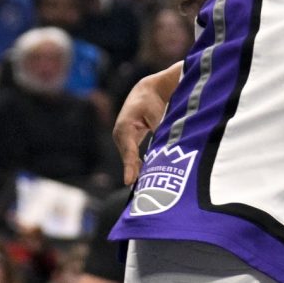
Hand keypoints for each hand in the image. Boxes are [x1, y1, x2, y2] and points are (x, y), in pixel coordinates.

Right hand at [113, 65, 180, 183]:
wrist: (146, 90)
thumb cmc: (151, 101)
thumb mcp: (156, 114)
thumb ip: (158, 131)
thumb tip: (163, 148)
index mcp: (124, 127)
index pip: (129, 151)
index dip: (130, 167)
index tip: (129, 182)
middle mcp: (120, 134)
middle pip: (128, 159)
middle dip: (134, 174)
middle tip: (142, 192)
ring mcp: (122, 139)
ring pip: (130, 160)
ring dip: (136, 172)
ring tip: (144, 190)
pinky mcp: (128, 141)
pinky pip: (132, 157)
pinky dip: (137, 167)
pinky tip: (145, 179)